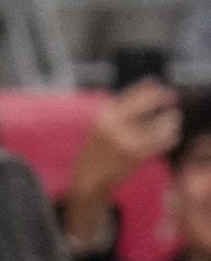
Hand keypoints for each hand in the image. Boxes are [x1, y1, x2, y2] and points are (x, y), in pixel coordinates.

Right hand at [71, 79, 182, 206]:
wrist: (87, 179)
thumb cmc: (99, 149)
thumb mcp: (105, 122)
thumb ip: (124, 103)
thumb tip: (153, 80)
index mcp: (106, 113)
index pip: (140, 90)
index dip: (156, 87)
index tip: (163, 91)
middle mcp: (115, 123)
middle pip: (153, 99)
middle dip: (166, 97)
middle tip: (173, 101)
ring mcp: (126, 138)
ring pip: (163, 121)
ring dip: (171, 121)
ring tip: (170, 123)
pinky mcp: (136, 154)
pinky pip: (164, 140)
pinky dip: (171, 137)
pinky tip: (169, 137)